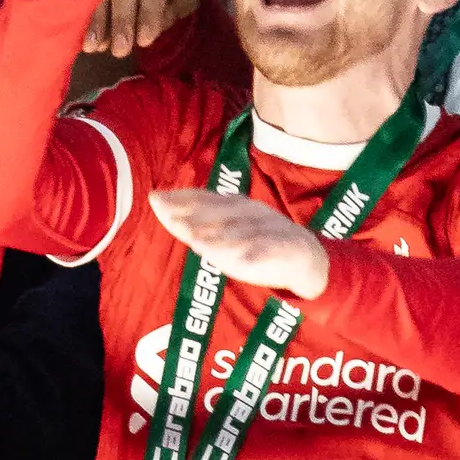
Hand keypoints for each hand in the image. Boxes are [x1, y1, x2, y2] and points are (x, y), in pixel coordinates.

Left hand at [147, 186, 330, 297]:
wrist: (305, 257)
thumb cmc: (255, 240)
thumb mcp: (224, 227)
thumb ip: (192, 219)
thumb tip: (156, 201)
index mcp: (235, 206)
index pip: (205, 199)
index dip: (181, 198)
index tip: (154, 198)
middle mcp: (251, 214)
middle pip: (221, 212)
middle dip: (196, 215)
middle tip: (170, 218)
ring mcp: (269, 230)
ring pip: (243, 233)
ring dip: (221, 238)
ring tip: (197, 242)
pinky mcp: (287, 249)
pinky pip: (271, 251)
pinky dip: (258, 255)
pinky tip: (245, 261)